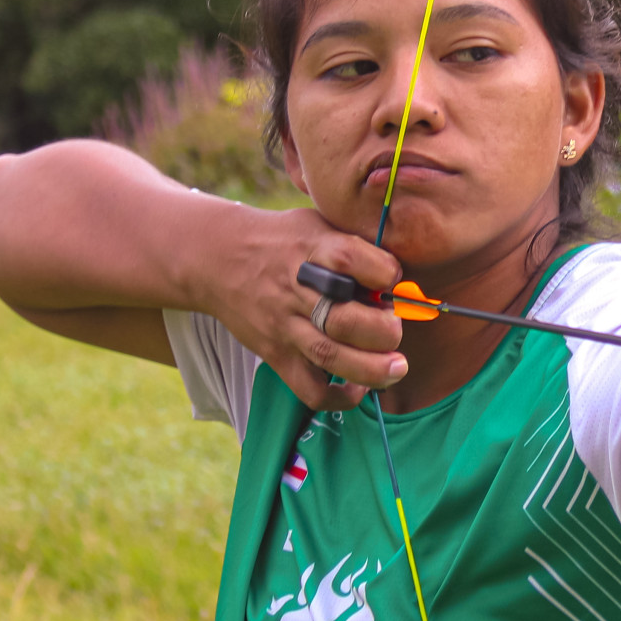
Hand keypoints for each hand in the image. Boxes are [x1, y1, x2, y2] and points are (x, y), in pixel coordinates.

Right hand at [192, 203, 408, 411]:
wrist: (218, 258)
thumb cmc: (283, 240)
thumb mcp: (316, 223)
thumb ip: (354, 242)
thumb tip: (402, 272)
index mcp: (311, 249)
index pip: (350, 259)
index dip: (384, 271)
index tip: (394, 277)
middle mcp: (297, 289)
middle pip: (343, 318)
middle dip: (383, 331)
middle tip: (396, 329)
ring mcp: (284, 326)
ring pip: (330, 356)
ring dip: (372, 369)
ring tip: (397, 368)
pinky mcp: (276, 354)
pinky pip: (308, 388)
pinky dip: (338, 397)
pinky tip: (359, 387)